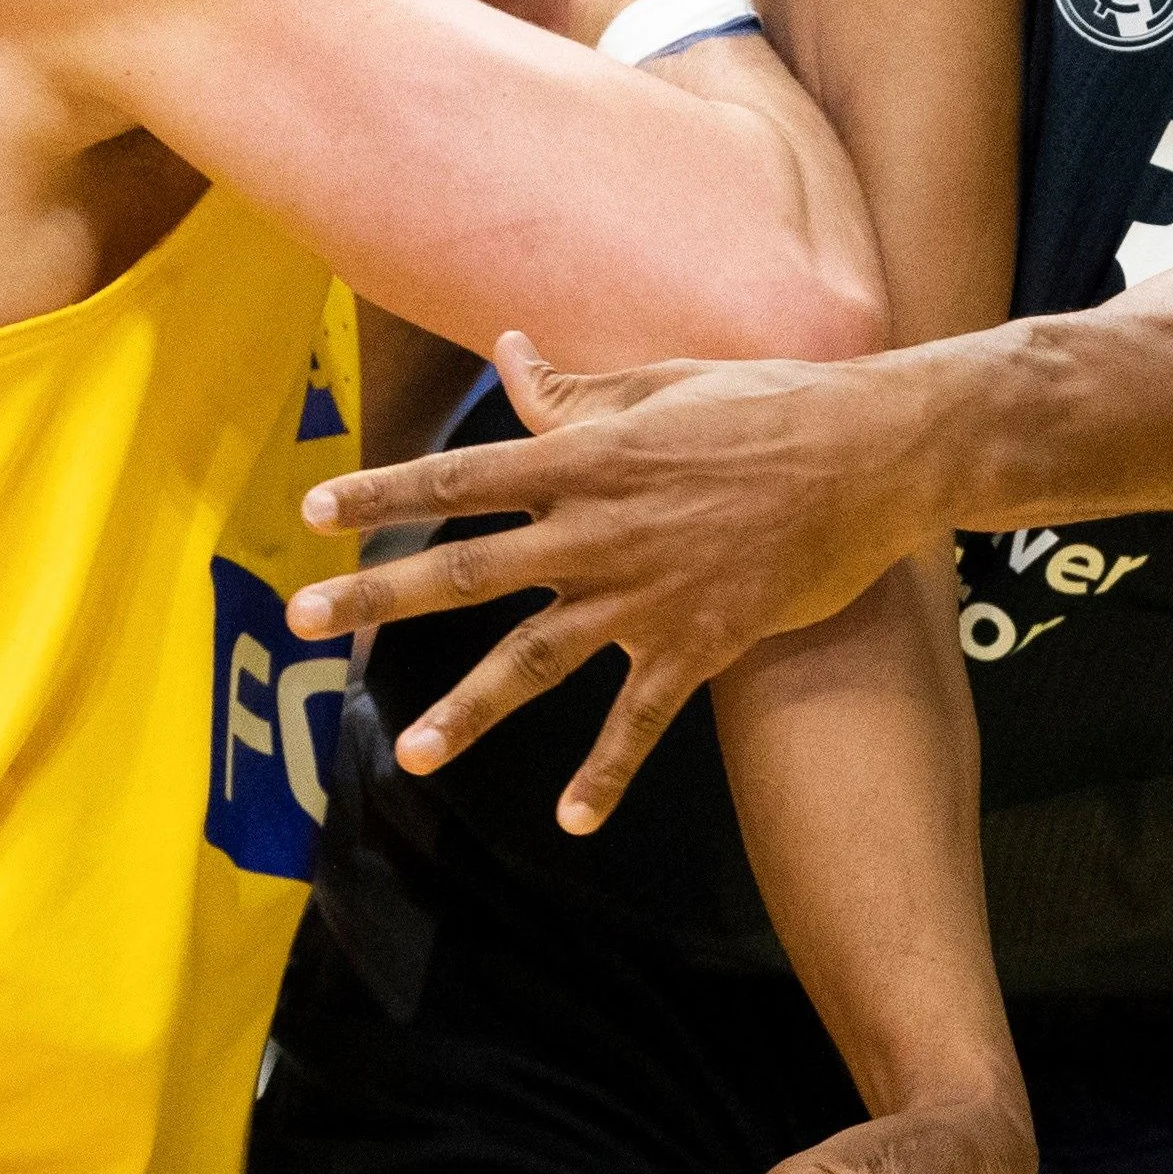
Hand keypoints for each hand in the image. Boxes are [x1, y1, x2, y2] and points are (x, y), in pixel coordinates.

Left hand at [291, 332, 937, 830]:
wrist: (872, 455)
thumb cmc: (770, 405)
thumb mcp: (663, 385)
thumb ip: (576, 390)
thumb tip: (507, 352)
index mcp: (585, 457)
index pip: (459, 476)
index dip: (381, 494)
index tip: (312, 511)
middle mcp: (598, 529)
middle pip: (465, 570)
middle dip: (376, 597)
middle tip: (300, 621)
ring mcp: (645, 593)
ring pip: (536, 660)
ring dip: (468, 709)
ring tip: (412, 753)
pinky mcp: (699, 643)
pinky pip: (640, 721)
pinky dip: (605, 774)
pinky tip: (570, 820)